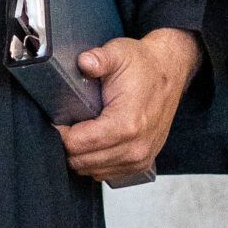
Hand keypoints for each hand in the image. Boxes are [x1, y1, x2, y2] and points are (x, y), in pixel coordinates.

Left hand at [56, 29, 200, 182]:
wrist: (169, 74)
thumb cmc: (144, 67)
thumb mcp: (119, 54)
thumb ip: (99, 59)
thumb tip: (84, 62)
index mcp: (126, 124)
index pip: (77, 144)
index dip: (60, 134)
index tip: (58, 121)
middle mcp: (135, 147)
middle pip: (82, 161)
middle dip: (68, 146)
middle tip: (68, 126)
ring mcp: (139, 159)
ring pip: (92, 171)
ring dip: (81, 156)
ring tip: (81, 133)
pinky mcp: (141, 164)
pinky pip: (106, 174)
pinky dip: (95, 162)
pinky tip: (94, 144)